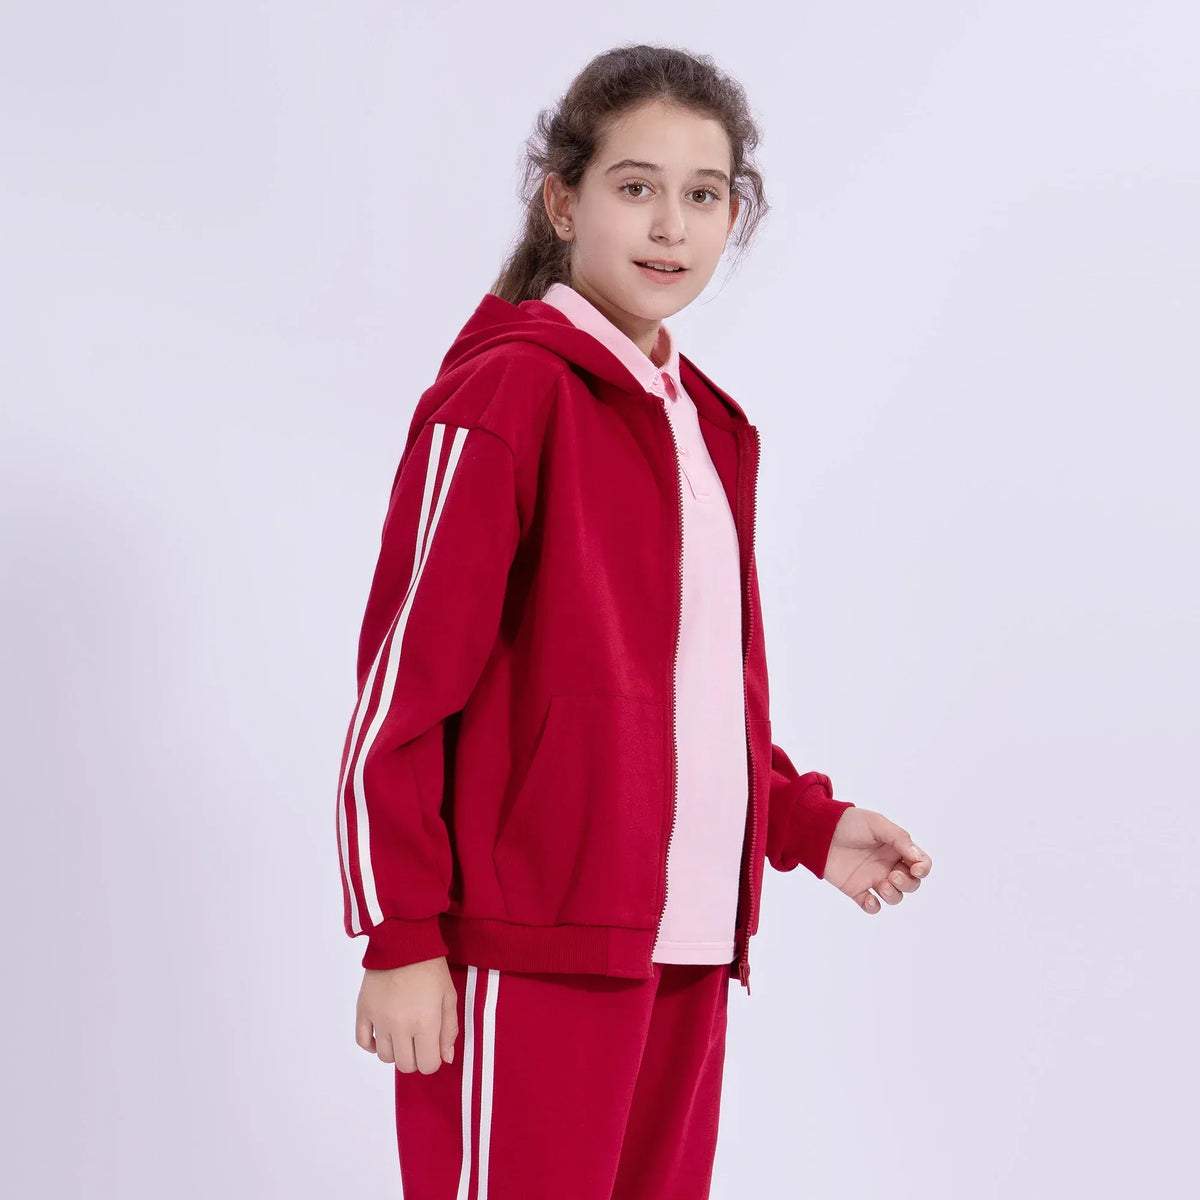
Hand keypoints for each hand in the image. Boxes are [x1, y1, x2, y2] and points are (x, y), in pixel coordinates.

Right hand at [356, 955, 458, 1073]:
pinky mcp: (363, 1010)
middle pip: (405, 1065)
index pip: (427, 1065)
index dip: (433, 1059)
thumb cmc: (432, 969)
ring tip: (403, 1033)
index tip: (434, 1047)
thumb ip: (449, 1030)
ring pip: (385, 1057)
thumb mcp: (449, 996)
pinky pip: (362, 1042)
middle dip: (416, 1057)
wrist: (404, 942)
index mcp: (424, 1023)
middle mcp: (399, 1026)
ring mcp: (379, 1019)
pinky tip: (383, 1035)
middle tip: (420, 1039)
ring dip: (396, 1051)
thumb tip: (445, 1058)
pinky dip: (372, 1045)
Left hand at [822, 808, 931, 912]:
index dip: (923, 869)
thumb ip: (899, 839)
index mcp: (896, 849)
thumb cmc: (850, 822)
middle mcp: (887, 865)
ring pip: (894, 896)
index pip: (920, 863)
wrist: (820, 830)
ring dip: (894, 896)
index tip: (915, 868)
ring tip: (882, 885)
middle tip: (892, 875)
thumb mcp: (877, 824)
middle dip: (908, 884)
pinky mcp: (856, 889)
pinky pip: (871, 905)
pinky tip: (869, 898)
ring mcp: (872, 878)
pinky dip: (873, 907)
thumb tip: (918, 858)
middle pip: (911, 883)